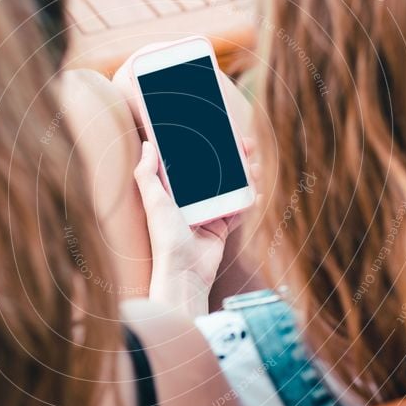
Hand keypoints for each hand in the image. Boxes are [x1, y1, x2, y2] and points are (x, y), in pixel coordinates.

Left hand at [134, 139, 257, 316]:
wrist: (185, 273)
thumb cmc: (166, 239)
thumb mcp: (154, 202)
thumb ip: (147, 173)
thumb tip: (148, 145)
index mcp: (172, 193)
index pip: (190, 163)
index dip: (204, 147)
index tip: (218, 132)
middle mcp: (190, 202)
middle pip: (215, 173)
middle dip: (231, 159)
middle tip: (245, 145)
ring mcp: (207, 214)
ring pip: (229, 188)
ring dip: (244, 176)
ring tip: (255, 166)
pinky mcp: (221, 228)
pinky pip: (238, 210)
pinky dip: (249, 200)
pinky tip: (258, 191)